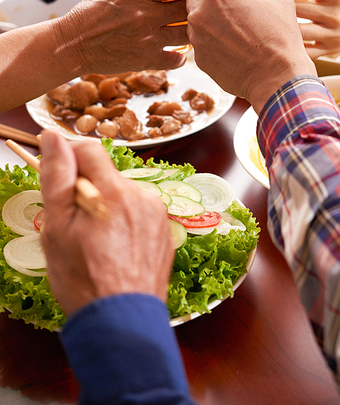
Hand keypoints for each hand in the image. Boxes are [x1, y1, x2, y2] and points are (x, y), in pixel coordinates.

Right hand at [39, 131, 173, 315]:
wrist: (122, 322)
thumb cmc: (84, 279)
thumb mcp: (57, 228)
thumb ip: (57, 177)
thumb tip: (54, 138)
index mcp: (113, 191)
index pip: (89, 150)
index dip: (69, 159)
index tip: (59, 179)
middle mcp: (141, 195)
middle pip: (106, 174)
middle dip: (87, 190)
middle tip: (74, 225)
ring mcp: (156, 212)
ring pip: (122, 195)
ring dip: (106, 207)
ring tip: (96, 243)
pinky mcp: (165, 229)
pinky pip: (138, 212)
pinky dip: (124, 222)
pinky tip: (115, 249)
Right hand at [53, 0, 196, 75]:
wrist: (72, 44)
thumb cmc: (89, 14)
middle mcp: (146, 14)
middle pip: (187, 7)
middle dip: (197, 7)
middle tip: (203, 9)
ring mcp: (148, 38)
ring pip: (186, 33)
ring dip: (192, 31)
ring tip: (194, 30)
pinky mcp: (146, 59)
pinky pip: (176, 59)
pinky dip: (181, 57)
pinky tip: (179, 53)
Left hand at [187, 0, 315, 112]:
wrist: (277, 79)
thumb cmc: (279, 40)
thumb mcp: (283, 5)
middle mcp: (200, 15)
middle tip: (226, 6)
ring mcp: (197, 40)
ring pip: (195, 23)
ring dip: (207, 23)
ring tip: (229, 29)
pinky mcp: (200, 61)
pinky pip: (201, 46)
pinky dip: (211, 45)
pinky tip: (230, 49)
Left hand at [280, 0, 339, 58]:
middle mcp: (335, 14)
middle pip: (296, 7)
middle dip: (276, 2)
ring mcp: (333, 34)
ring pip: (297, 31)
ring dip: (280, 25)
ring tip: (267, 20)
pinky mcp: (332, 49)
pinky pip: (306, 51)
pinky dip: (291, 46)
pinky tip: (280, 38)